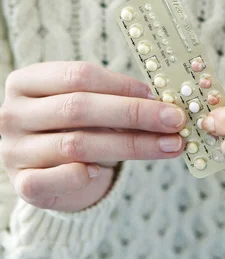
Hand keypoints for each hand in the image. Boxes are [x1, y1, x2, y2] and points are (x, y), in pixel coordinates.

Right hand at [0, 62, 185, 212]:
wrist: (49, 174)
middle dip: (134, 114)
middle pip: (79, 107)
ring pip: (76, 144)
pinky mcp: (21, 183)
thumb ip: (116, 100)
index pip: (79, 75)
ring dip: (130, 146)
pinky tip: (102, 171)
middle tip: (174, 120)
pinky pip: (51, 179)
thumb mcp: (90, 107)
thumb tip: (164, 102)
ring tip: (168, 146)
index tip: (160, 96)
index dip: (123, 85)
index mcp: (27, 81)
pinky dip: (79, 174)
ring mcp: (13, 149)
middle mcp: (13, 113)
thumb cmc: (75, 130)